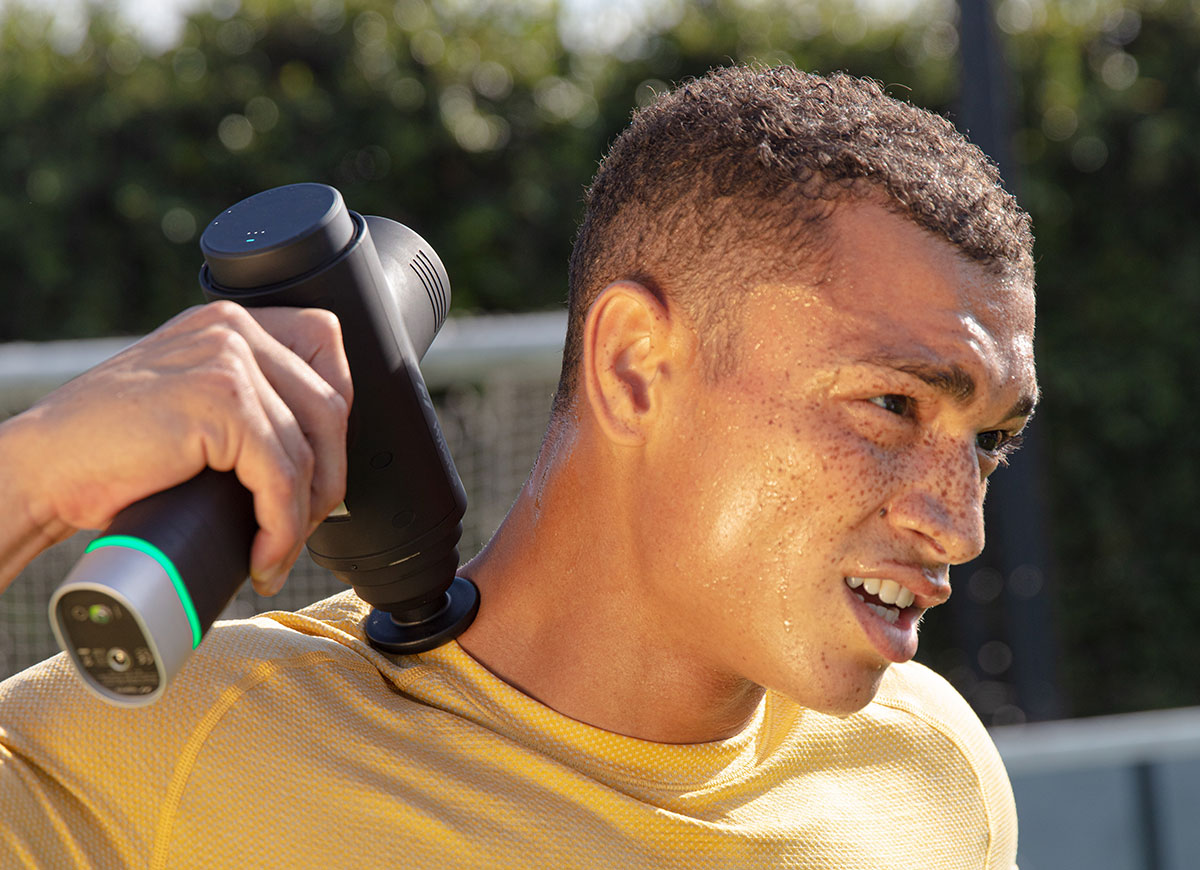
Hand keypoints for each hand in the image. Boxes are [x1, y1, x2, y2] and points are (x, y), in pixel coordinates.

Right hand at [0, 302, 351, 595]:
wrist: (42, 469)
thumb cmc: (108, 451)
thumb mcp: (188, 402)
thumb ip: (243, 399)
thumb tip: (315, 450)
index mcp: (229, 323)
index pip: (325, 350)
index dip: (334, 420)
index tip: (316, 471)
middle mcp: (233, 329)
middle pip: (329, 406)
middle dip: (325, 478)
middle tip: (297, 527)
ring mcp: (228, 360)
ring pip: (310, 449)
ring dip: (302, 517)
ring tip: (274, 552)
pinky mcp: (222, 403)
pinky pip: (282, 477)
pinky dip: (281, 528)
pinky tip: (263, 557)